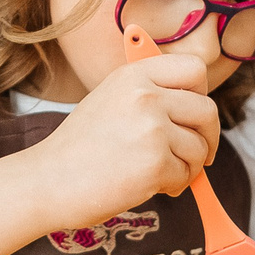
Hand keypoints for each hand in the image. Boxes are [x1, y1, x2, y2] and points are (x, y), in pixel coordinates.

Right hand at [24, 55, 220, 229]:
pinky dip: (175, 185)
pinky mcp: (155, 163)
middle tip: (199, 154)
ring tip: (161, 174)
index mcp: (133, 75)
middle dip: (208, 137)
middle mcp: (145, 95)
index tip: (193, 114)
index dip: (201, 93)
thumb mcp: (109, 100)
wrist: (47, 181)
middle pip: (207, 111)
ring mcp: (151, 129)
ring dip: (189, 167)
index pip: (195, 68)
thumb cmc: (78, 148)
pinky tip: (151, 186)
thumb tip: (195, 104)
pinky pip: (187, 175)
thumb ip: (149, 93)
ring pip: (199, 147)